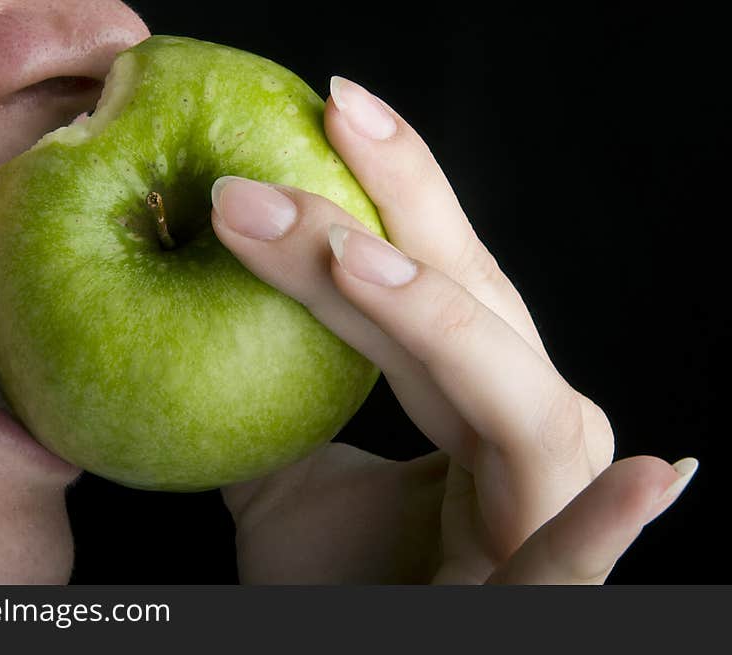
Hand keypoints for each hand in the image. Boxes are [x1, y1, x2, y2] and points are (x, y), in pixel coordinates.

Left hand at [212, 77, 696, 583]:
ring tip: (354, 257)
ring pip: (515, 399)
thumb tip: (211, 317)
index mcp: (473, 402)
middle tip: (330, 121)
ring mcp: (547, 509)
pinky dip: (607, 528)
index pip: (433, 282)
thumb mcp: (287, 480)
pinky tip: (651, 475)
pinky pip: (576, 567)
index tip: (325, 114)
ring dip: (443, 322)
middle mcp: (525, 436)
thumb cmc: (341, 587)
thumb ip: (272, 398)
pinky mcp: (541, 599)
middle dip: (399, 210)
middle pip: (475, 306)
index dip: (390, 195)